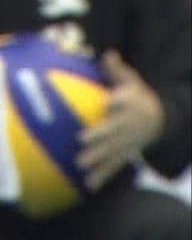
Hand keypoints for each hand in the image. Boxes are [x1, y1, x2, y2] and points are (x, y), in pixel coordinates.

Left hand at [77, 51, 163, 190]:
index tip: (107, 101)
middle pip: (115, 130)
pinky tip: (88, 185)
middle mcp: (130, 124)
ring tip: (79, 164)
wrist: (161, 118)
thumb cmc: (136, 95)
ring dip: (97, 158)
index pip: (125, 101)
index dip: (117, 101)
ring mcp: (129, 141)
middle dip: (100, 135)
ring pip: (113, 150)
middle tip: (81, 139)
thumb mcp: (131, 80)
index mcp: (131, 103)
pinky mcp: (127, 154)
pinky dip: (102, 176)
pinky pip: (114, 165)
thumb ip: (116, 70)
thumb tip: (108, 54)